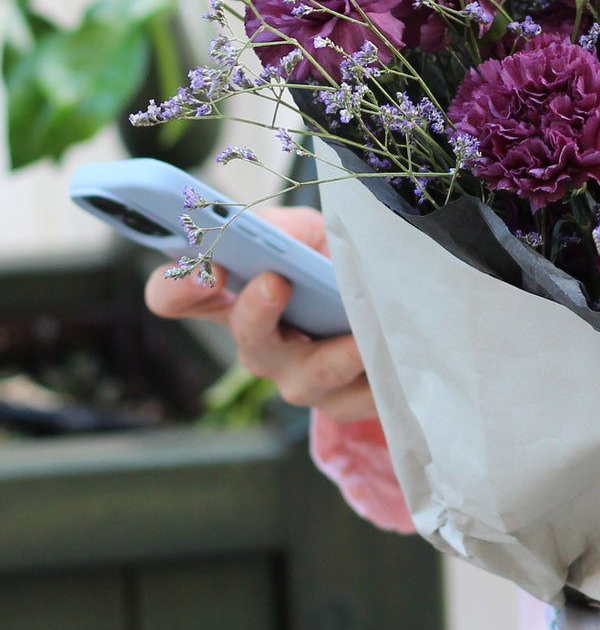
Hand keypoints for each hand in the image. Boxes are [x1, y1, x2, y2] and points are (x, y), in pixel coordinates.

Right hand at [144, 205, 376, 422]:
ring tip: (359, 335)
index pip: (176, 296)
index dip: (180, 286)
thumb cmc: (334, 261)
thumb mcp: (310, 233)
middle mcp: (263, 345)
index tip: (207, 270)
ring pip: (307, 378)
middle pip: (247, 339)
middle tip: (276, 283)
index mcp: (238, 299)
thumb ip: (282, 229)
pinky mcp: (346, 400)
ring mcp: (302, 378)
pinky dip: (377, 374)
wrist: (392, 297)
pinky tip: (393, 352)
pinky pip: (358, 397)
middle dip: (257, 312)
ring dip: (333, 355)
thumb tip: (267, 233)